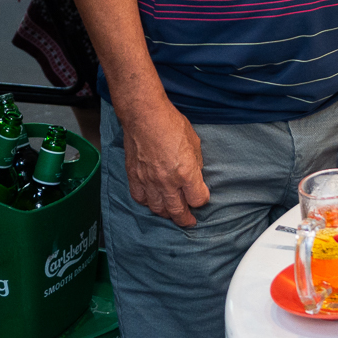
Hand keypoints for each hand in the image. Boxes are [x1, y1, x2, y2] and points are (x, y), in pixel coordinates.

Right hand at [120, 101, 210, 226]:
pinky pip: (140, 198)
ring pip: (157, 209)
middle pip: (177, 211)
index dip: (202, 200)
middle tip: (189, 221)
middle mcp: (167, 181)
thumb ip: (195, 164)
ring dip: (166, 213)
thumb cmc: (170, 124)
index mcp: (186, 173)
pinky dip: (147, 203)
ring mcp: (149, 181)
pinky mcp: (134, 177)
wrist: (144, 116)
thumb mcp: (194, 143)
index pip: (198, 199)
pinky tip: (152, 201)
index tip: (202, 197)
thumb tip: (195, 176)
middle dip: (185, 219)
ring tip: (172, 212)